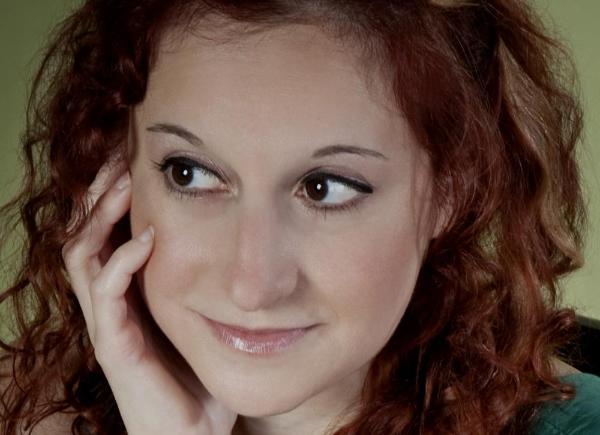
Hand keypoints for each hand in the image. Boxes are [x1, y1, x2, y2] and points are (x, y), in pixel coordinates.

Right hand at [61, 160, 237, 434]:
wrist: (192, 432)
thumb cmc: (196, 373)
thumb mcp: (197, 315)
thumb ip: (201, 280)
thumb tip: (231, 236)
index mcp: (127, 292)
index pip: (104, 231)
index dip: (110, 193)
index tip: (131, 157)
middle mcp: (109, 303)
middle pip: (82, 233)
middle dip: (98, 192)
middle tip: (120, 156)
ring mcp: (108, 323)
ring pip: (82, 256)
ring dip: (101, 216)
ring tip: (126, 183)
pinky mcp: (115, 346)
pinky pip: (107, 293)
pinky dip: (122, 260)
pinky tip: (147, 237)